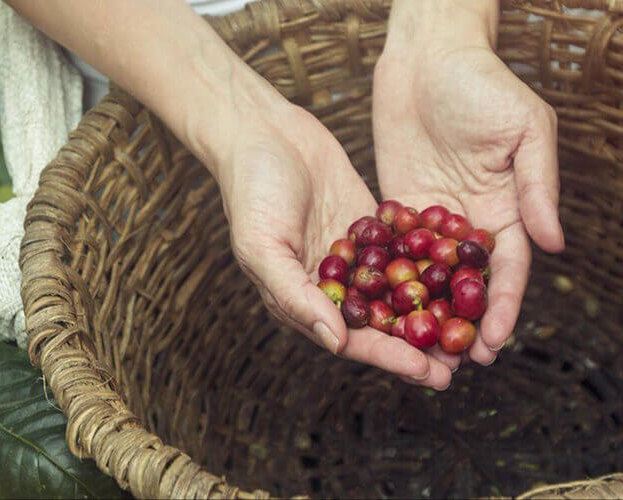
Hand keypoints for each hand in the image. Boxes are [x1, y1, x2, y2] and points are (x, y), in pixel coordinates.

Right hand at [208, 98, 454, 389]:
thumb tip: (336, 342)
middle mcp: (330, 283)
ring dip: (432, 308)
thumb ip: (295, 295)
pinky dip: (432, 260)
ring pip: (398, 288)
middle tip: (463, 362)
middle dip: (420, 342)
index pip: (351, 337)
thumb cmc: (250, 191)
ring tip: (473, 326)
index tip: (428, 373)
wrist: (261, 131)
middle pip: (382, 321)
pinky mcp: (370, 224)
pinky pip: (404, 247)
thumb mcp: (262, 246)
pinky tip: (466, 269)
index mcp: (301, 298)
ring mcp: (353, 254)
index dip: (390, 357)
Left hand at [373, 2, 563, 370]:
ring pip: (428, 276)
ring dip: (422, 313)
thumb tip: (553, 244)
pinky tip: (376, 308)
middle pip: (467, 284)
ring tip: (411, 351)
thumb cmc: (485, 84)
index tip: (494, 343)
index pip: (508, 269)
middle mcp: (469, 222)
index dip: (503, 307)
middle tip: (451, 366)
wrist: (428, 56)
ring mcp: (431, 218)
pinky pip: (393, 249)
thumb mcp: (525, 129)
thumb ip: (536, 186)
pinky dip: (388, 279)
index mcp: (508, 208)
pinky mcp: (396, 207)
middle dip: (461, 323)